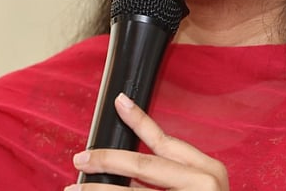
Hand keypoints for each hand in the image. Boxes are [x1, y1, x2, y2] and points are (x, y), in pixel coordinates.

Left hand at [68, 94, 227, 190]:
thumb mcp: (199, 186)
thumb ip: (168, 172)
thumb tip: (122, 166)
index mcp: (209, 172)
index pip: (165, 141)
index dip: (138, 120)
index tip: (119, 103)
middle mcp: (202, 187)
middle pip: (141, 165)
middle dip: (106, 160)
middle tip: (81, 159)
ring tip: (76, 189)